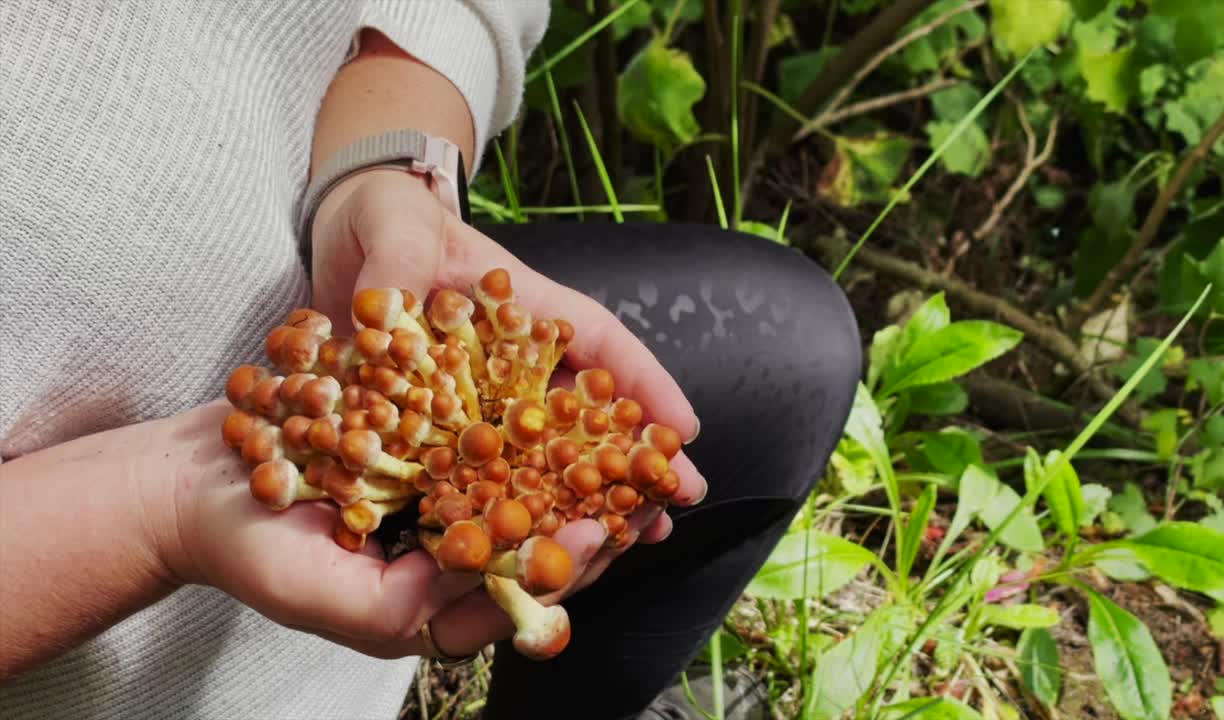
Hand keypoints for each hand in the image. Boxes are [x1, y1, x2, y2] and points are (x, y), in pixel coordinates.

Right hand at [162, 401, 611, 658]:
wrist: (192, 481)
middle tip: (647, 486)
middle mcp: (448, 555)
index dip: (564, 566)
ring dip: (577, 465)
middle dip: (594, 516)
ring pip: (526, 487)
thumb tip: (466, 593)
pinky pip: (491, 438)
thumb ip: (390, 610)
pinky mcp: (430, 448)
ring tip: (628, 437)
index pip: (517, 596)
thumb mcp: (313, 590)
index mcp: (433, 605)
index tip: (599, 528)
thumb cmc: (246, 547)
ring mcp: (441, 499)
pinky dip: (530, 422)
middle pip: (538, 543)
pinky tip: (565, 394)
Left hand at [305, 170, 705, 650]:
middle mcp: (514, 360)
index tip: (686, 428)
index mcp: (527, 307)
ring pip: (549, 451)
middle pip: (589, 411)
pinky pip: (484, 472)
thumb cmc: (386, 218)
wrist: (340, 238)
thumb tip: (387, 306)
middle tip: (680, 499)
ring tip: (631, 538)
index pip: (601, 343)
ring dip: (589, 493)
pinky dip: (512, 507)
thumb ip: (399, 264)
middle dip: (636, 456)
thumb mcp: (395, 228)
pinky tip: (531, 548)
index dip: (646, 384)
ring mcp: (482, 397)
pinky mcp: (440, 425)